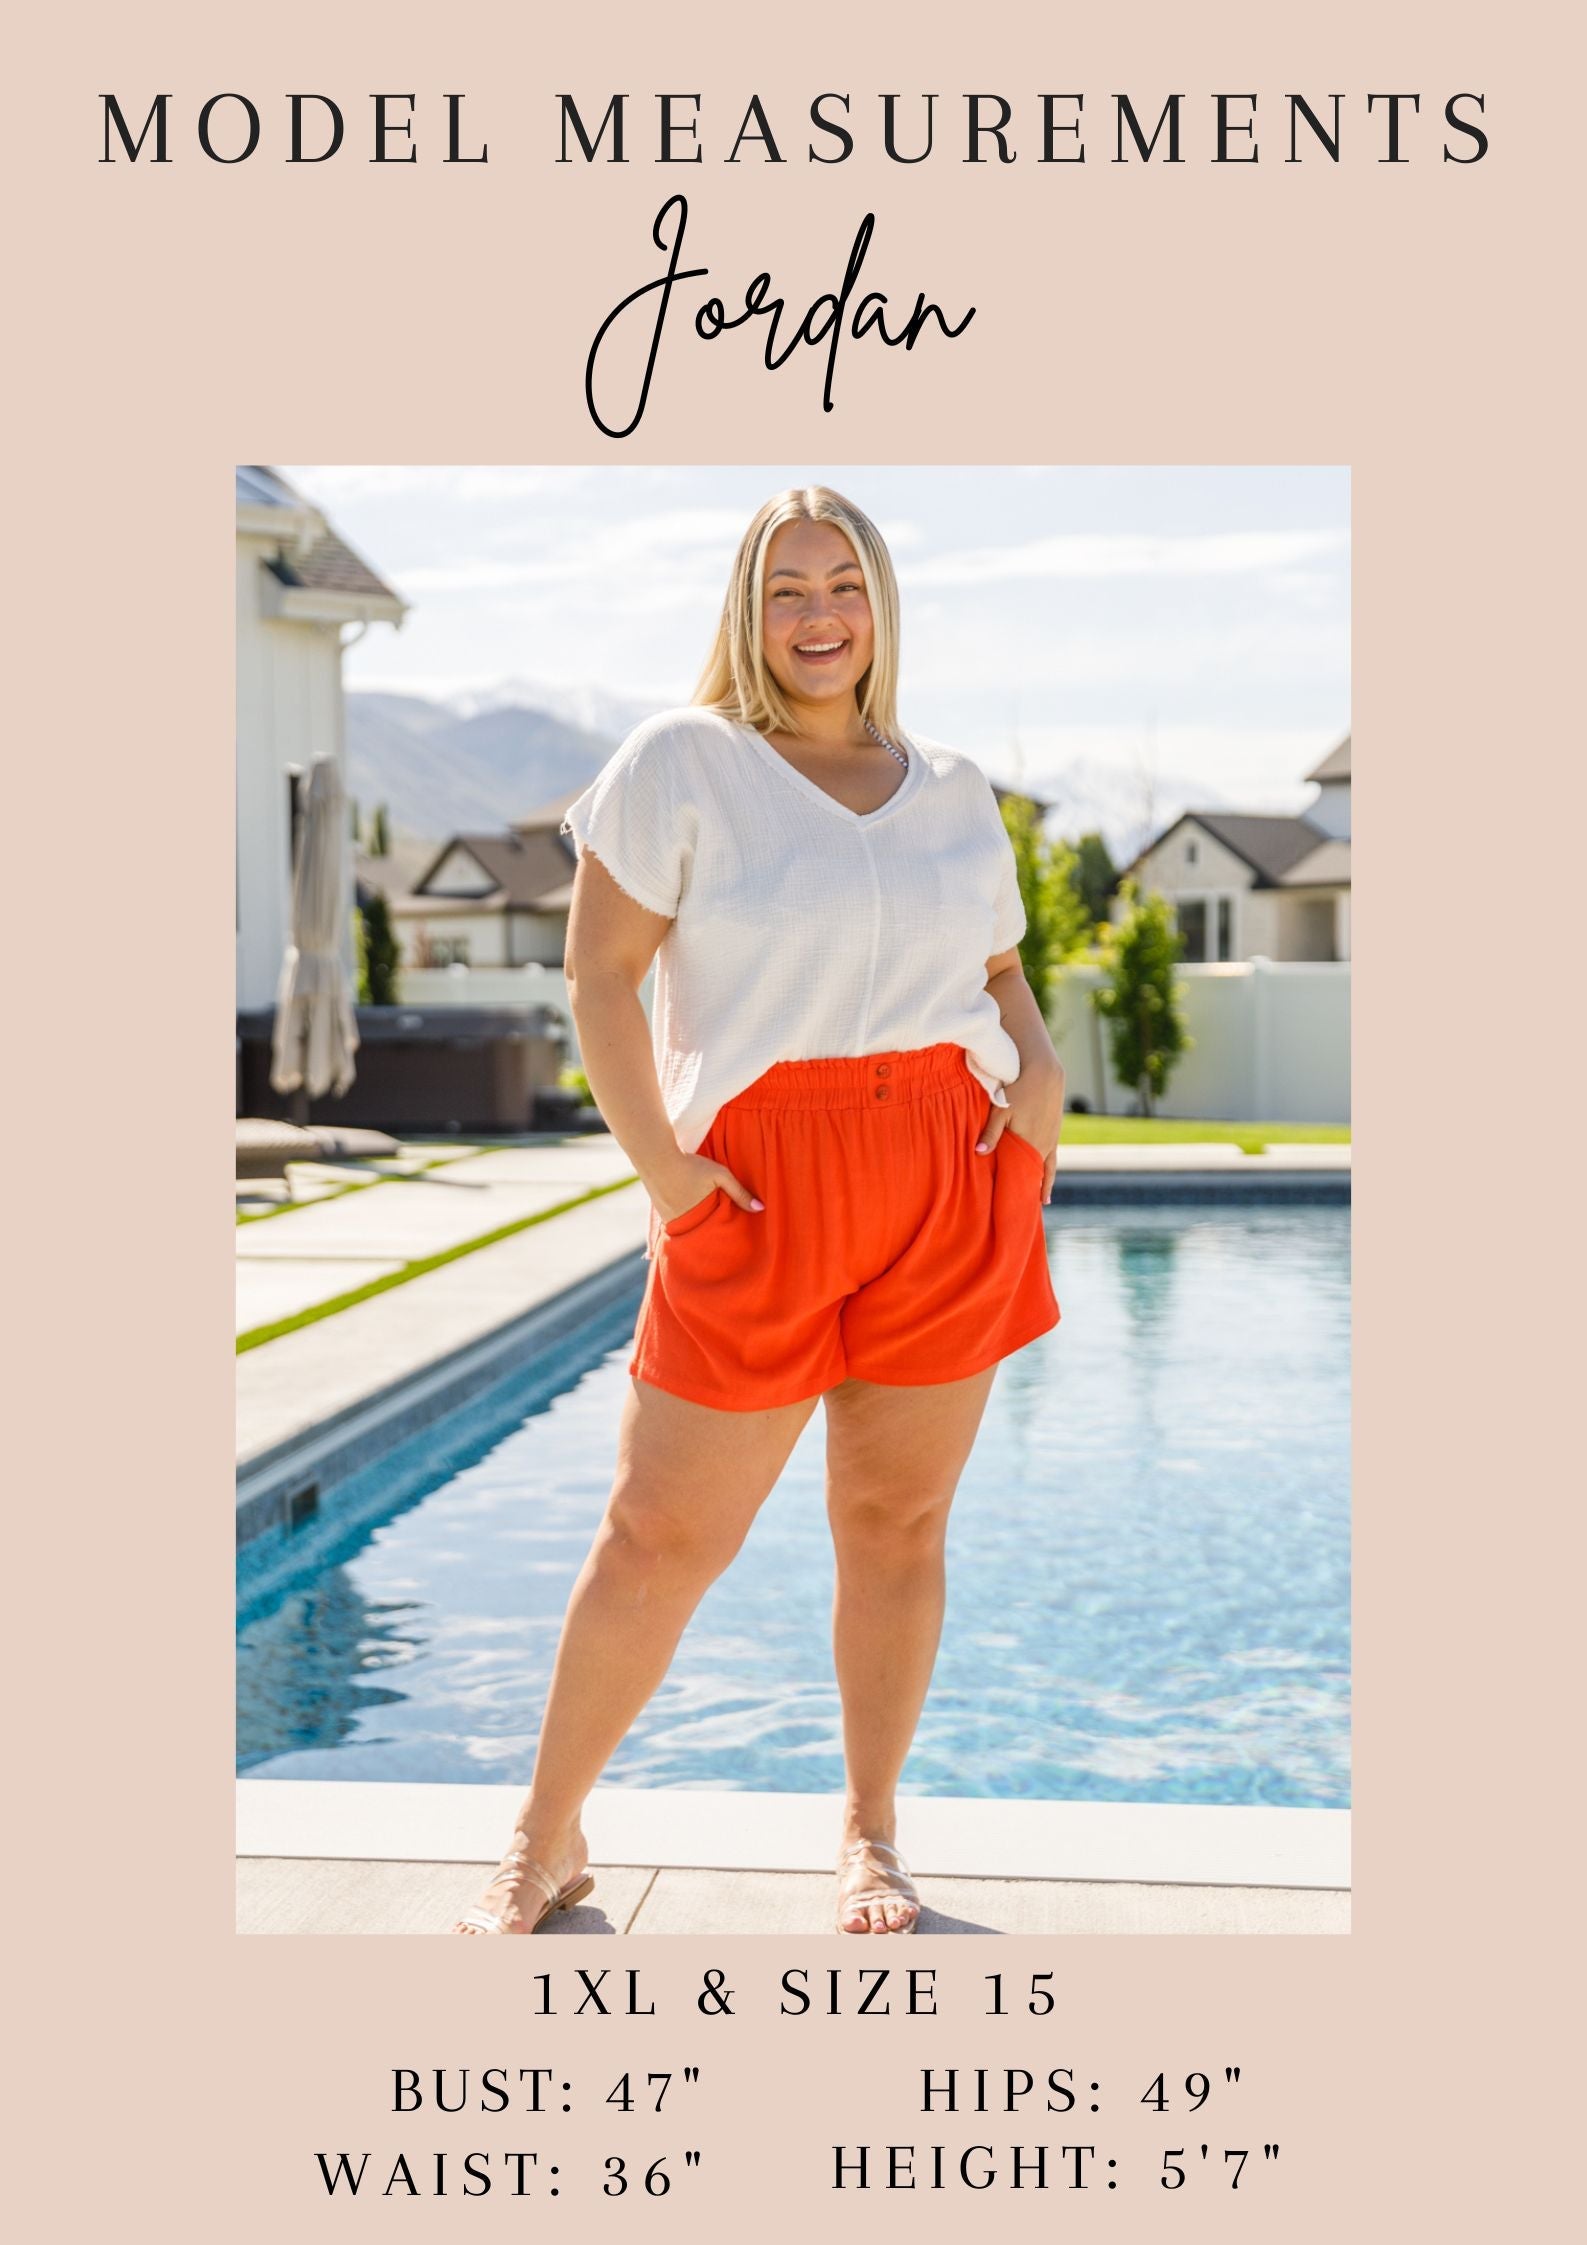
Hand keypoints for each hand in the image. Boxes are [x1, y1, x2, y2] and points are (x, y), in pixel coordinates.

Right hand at [649, 1152, 763, 1223]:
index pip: (715, 1234)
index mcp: (698, 1217)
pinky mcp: (659, 1214)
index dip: (723, 1234)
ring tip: (704, 1220)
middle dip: (709, 1232)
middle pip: (700, 1234)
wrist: (656, 1155)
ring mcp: (667, 1220)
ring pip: (687, 1229)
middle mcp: (681, 1223)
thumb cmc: (690, 1164)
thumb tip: (760, 1208)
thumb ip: (739, 1192)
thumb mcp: (720, 1175)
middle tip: (719, 1229)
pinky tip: (687, 1210)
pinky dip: (683, 1219)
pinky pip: (676, 1222)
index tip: (731, 1233)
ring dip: (696, 1226)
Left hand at [977, 1064, 1063, 1203]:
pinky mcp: (1056, 1129)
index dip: (1024, 1191)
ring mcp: (1053, 1137)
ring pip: (1049, 1165)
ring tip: (1044, 1198)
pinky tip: (1046, 1169)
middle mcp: (1046, 1144)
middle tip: (1032, 1210)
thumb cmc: (1018, 1089)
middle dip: (1036, 1191)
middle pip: (1040, 1175)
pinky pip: (1053, 1154)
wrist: (1044, 1071)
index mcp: (1032, 1144)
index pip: (1027, 1176)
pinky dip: (1049, 1166)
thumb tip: (979, 1155)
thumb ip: (990, 1134)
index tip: (1020, 1208)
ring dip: (1045, 1180)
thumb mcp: (1001, 1111)